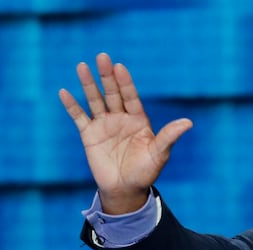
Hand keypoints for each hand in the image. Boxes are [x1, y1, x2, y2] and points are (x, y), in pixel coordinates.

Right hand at [59, 53, 192, 213]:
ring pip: (95, 100)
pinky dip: (71, 106)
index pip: (131, 97)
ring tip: (82, 66)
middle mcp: (121, 118)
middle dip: (107, 76)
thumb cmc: (146, 172)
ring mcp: (104, 125)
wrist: (126, 189)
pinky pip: (79, 117)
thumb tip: (189, 122)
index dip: (126, 83)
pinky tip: (64, 92)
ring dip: (88, 84)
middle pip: (112, 94)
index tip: (120, 67)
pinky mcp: (89, 135)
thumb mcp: (159, 154)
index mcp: (138, 120)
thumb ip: (169, 136)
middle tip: (102, 57)